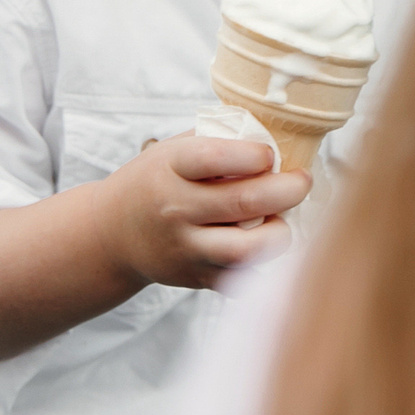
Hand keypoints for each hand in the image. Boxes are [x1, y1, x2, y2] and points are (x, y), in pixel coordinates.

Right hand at [98, 135, 308, 290]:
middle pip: (244, 202)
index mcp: (171, 169)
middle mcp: (176, 209)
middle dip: (288, 190)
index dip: (255, 155)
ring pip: (247, 249)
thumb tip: (278, 134)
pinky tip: (262, 246)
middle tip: (302, 181)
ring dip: (278, 233)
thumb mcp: (174, 151)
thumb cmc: (155, 182)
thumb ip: (219, 140)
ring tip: (280, 220)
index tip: (270, 155)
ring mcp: (185, 248)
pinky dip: (262, 266)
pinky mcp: (195, 278)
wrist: (112, 234)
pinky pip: (241, 280)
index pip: (216, 158)